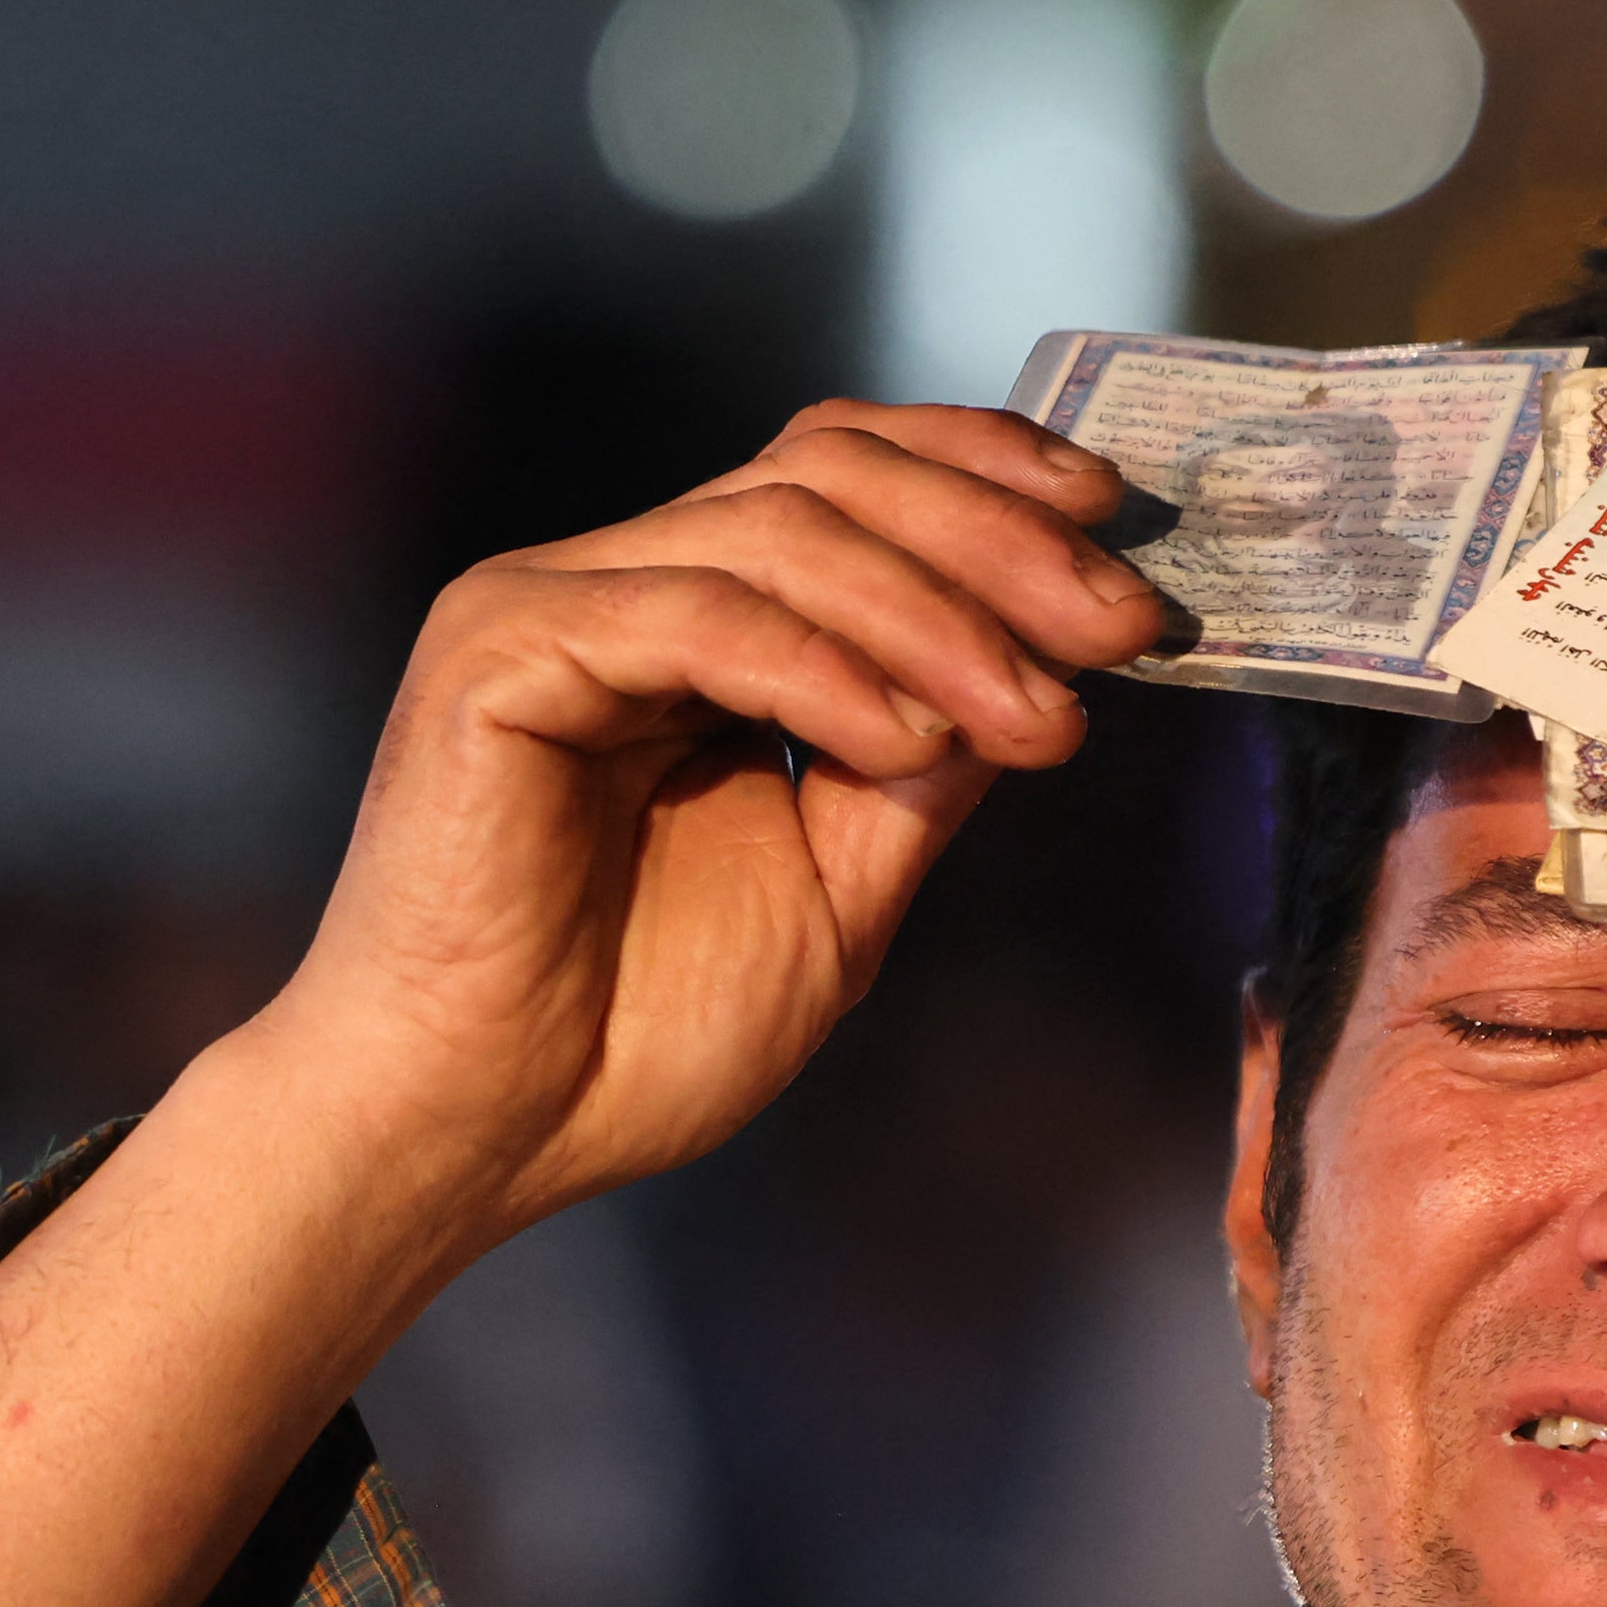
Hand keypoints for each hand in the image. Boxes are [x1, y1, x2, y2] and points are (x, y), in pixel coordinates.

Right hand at [236, 402, 1169, 1263]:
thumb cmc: (635, 1036)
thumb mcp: (838, 889)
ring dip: (940, 618)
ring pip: (782, 529)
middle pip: (830, 474)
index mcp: (695, 622)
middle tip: (1122, 627)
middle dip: (1000, 541)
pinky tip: (907, 742)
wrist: (485, 1133)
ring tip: (1034, 722)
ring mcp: (553, 604)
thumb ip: (923, 773)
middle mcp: (621, 584)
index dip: (985, 476)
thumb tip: (1046, 674)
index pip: (845, 473)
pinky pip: (697, 616)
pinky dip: (822, 669)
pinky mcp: (501, 650)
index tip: (1116, 531)